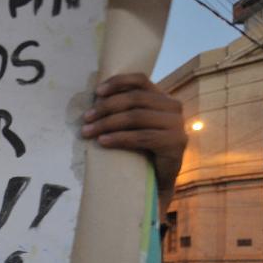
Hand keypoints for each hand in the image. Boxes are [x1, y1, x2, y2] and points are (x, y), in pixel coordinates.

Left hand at [82, 73, 186, 214]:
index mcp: (163, 98)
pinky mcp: (175, 143)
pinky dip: (119, 138)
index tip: (97, 92)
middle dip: (106, 107)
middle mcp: (173, 107)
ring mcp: (177, 125)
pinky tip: (102, 142)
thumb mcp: (134, 125)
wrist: (158, 182)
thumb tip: (95, 98)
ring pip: (136, 117)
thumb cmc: (142, 151)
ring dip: (108, 123)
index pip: (141, 80)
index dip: (118, 82)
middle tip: (86, 118)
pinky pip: (142, 137)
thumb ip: (125, 109)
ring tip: (88, 132)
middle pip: (135, 99)